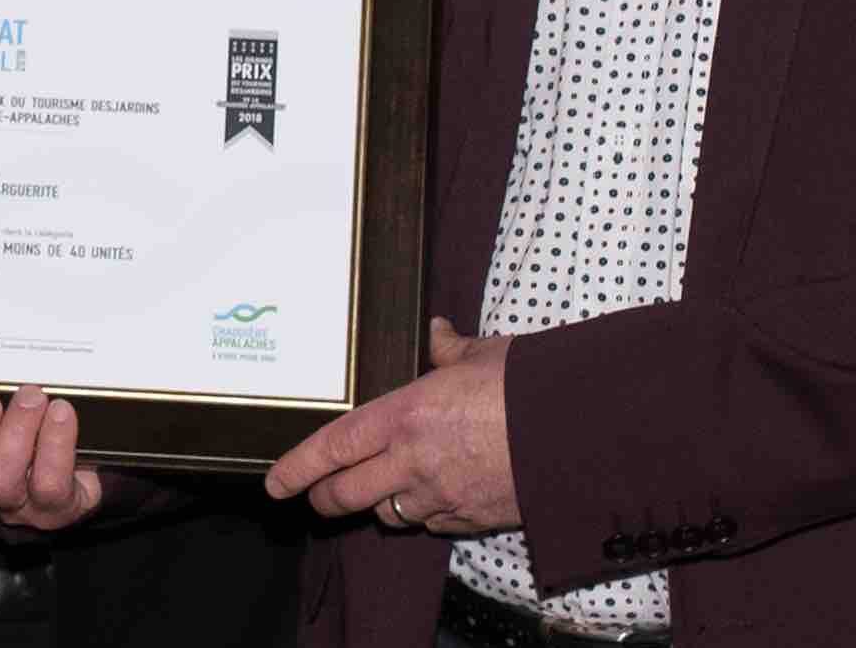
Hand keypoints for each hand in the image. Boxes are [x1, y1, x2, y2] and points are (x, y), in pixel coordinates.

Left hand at [264, 318, 518, 533]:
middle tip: (316, 497)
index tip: (275, 484)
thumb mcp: (483, 355)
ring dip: (380, 504)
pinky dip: (425, 514)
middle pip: (346, 495)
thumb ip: (449, 350)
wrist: (579, 432)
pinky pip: (432, 523)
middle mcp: (413, 461)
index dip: (298, 468)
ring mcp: (441, 495)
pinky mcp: (471, 519)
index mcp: (405, 415)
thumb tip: (437, 333)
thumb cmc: (529, 386)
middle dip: (325, 499)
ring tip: (384, 488)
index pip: (332, 447)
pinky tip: (435, 497)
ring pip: (388, 513)